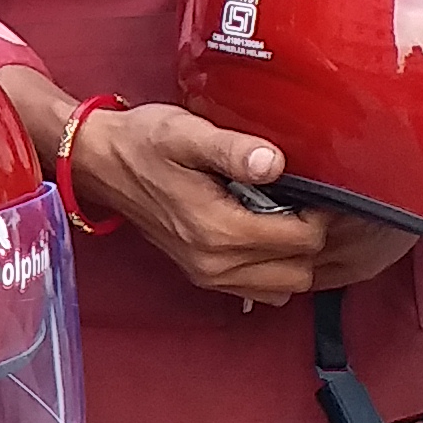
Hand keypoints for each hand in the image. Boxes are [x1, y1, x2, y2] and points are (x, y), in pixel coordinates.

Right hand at [67, 104, 402, 300]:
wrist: (99, 161)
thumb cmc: (142, 142)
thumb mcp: (186, 133)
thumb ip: (232, 150)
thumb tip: (274, 163)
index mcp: (219, 231)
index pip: (303, 241)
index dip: (323, 214)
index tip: (320, 186)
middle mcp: (216, 264)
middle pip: (301, 272)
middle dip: (315, 240)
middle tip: (311, 201)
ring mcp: (208, 275)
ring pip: (285, 287)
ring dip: (298, 258)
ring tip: (293, 217)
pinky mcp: (203, 274)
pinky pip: (261, 289)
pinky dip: (277, 269)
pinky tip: (270, 233)